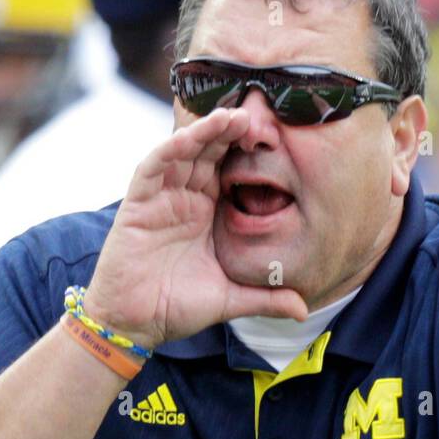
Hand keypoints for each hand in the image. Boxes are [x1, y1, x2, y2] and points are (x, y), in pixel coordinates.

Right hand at [84, 108, 308, 349]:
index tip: (276, 137)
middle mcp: (185, 199)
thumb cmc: (176, 308)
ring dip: (203, 132)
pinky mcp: (137, 204)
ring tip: (230, 116)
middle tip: (257, 114)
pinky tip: (189, 137)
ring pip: (182, 153)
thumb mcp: (230, 300)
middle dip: (229, 132)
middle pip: (208, 153)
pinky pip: (153, 168)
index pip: (229, 171)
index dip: (248, 151)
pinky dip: (169, 150)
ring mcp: (160, 198)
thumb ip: (266, 299)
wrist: (134, 324)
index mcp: (207, 213)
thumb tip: (304, 310)